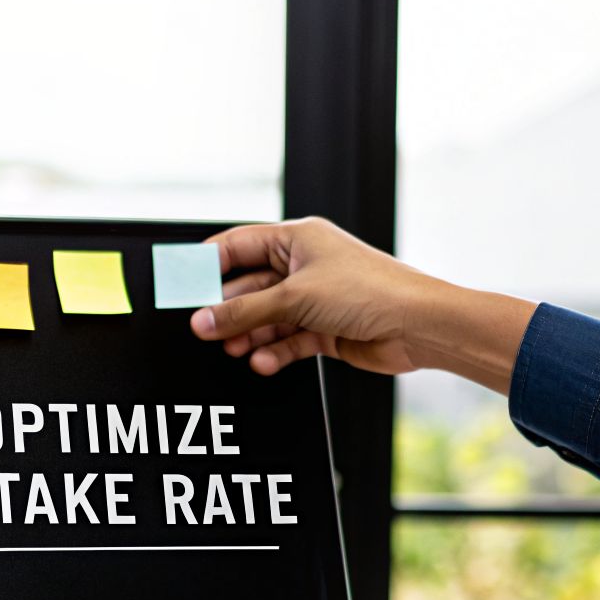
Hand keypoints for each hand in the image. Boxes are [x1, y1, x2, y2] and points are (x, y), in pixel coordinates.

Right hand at [191, 217, 536, 393]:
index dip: (207, 264)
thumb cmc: (371, 292)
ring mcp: (315, 299)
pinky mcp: (326, 330)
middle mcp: (305, 266)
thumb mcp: (295, 298)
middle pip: (249, 287)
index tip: (179, 284)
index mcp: (298, 239)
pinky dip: (274, 351)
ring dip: (249, 334)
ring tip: (231, 349)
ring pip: (267, 317)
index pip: (238, 246)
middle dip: (226, 309)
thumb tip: (202, 320)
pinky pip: (287, 340)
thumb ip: (244, 313)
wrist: (420, 326)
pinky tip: (262, 361)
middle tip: (201, 328)